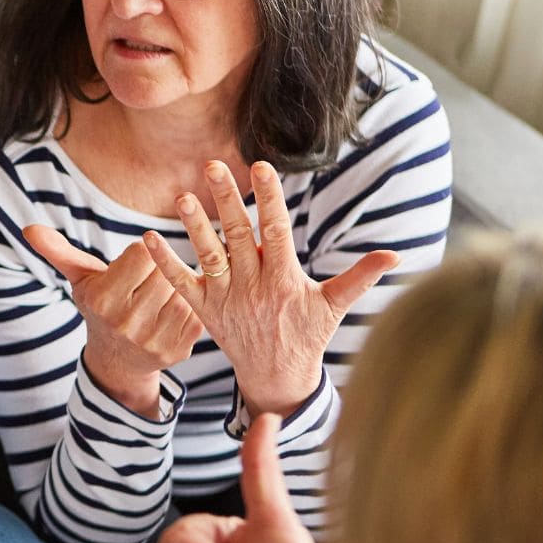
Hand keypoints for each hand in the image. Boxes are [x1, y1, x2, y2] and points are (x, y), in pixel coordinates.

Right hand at [25, 224, 202, 416]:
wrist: (117, 359)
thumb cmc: (100, 306)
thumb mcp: (80, 279)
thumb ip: (58, 252)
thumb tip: (29, 229)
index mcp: (102, 300)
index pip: (142, 252)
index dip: (140, 254)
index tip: (132, 266)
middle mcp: (126, 323)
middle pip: (163, 270)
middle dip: (158, 270)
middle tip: (146, 284)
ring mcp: (154, 339)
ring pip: (182, 289)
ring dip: (175, 287)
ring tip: (157, 298)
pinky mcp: (178, 349)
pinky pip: (196, 310)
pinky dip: (188, 306)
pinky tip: (171, 312)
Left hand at [142, 161, 397, 414]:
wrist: (276, 377)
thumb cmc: (309, 335)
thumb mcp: (335, 306)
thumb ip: (360, 277)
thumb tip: (396, 255)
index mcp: (284, 280)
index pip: (276, 232)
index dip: (270, 199)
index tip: (262, 167)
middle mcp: (253, 287)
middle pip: (238, 237)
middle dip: (226, 200)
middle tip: (212, 166)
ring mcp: (226, 299)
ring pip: (208, 257)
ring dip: (193, 227)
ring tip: (181, 196)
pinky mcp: (204, 310)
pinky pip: (180, 284)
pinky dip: (163, 263)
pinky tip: (147, 238)